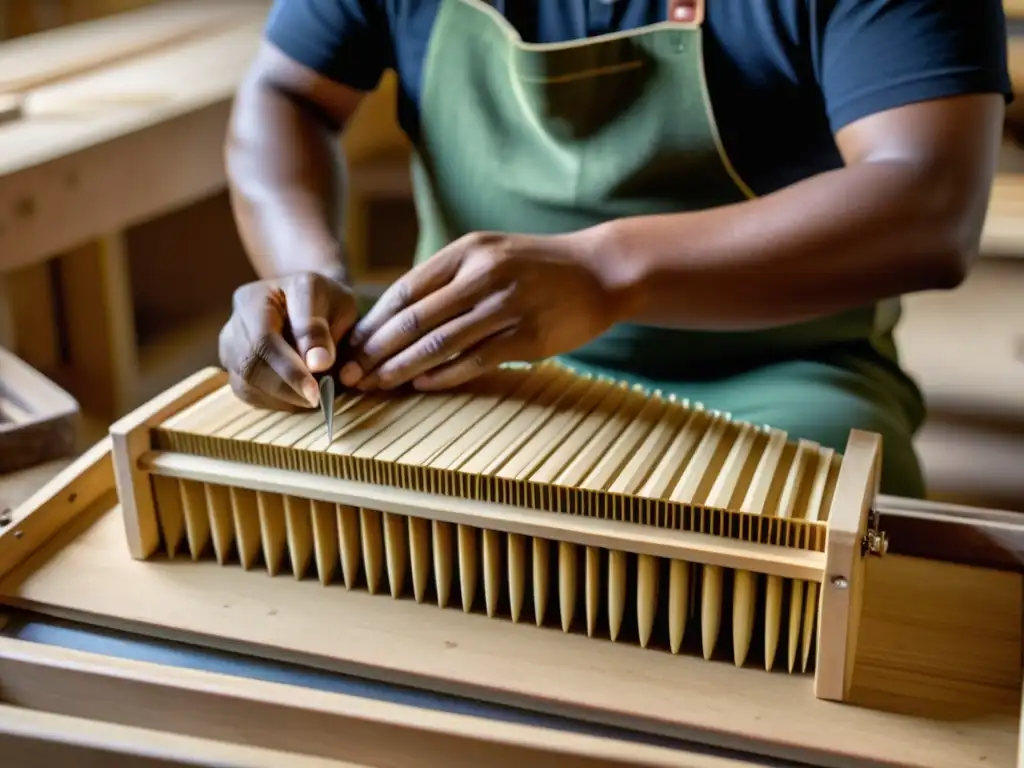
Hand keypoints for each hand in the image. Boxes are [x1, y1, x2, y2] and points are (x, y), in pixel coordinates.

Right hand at [219, 272, 357, 409]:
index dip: (290, 370)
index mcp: (256, 297)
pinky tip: (299, 395)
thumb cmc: (327, 303)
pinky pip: (250, 395)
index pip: (263, 340)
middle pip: (249, 366)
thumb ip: (322, 332)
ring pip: (246, 385)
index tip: (316, 392)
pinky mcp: (234, 369)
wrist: (316, 306)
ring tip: (314, 395)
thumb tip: (317, 364)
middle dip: (287, 388)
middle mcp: (236, 321)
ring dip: (284, 398)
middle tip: (319, 399)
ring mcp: (230, 346)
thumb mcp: (336, 304)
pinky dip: (278, 401)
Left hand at [340, 231, 623, 391]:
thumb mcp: (492, 253)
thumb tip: (401, 314)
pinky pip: (474, 360)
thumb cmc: (540, 266)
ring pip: (439, 342)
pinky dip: (444, 375)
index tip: (351, 345)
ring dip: (401, 368)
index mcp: (467, 252)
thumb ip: (450, 278)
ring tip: (376, 385)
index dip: (374, 322)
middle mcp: (482, 275)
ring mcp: (505, 306)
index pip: (406, 290)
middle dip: (376, 351)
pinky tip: (421, 385)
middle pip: (414, 319)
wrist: (601, 271)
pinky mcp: (526, 337)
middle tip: (350, 375)